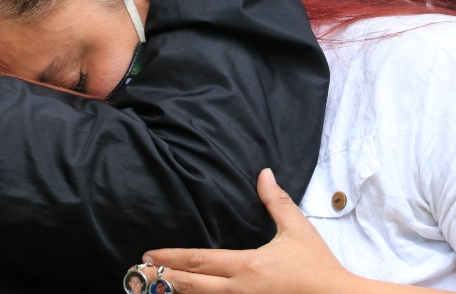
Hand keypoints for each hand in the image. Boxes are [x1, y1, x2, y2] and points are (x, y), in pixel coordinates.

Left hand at [141, 169, 358, 293]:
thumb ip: (276, 201)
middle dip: (162, 279)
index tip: (149, 255)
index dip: (170, 258)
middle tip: (138, 273)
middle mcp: (239, 291)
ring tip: (152, 288)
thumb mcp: (297, 230)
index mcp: (247, 267)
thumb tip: (263, 173)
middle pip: (191, 286)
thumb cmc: (318, 266)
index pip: (198, 261)